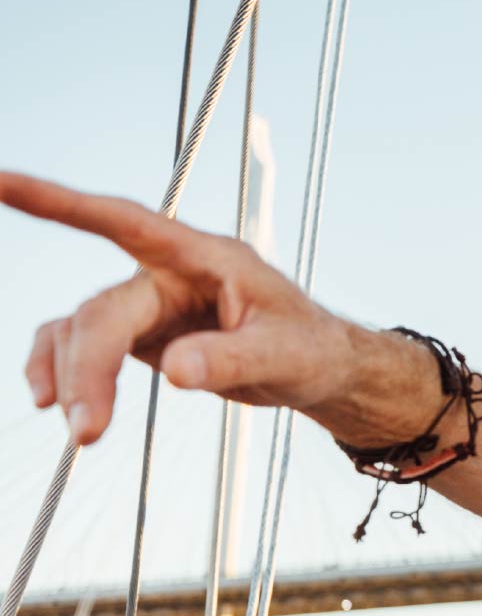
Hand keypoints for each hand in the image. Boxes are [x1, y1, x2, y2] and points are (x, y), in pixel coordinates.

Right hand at [3, 171, 356, 443]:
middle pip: (102, 312)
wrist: (317, 366)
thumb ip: (232, 359)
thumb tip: (175, 369)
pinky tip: (59, 405)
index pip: (125, 222)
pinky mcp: (139, 334)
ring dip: (72, 378)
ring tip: (83, 434)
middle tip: (87, 432)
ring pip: (82, 330)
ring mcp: (148, 304)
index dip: (62, 203)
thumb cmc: (310, 346)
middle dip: (87, 369)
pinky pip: (81, 345)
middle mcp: (167, 274)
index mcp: (204, 259)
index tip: (1, 182)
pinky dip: (64, 372)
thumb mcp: (286, 355)